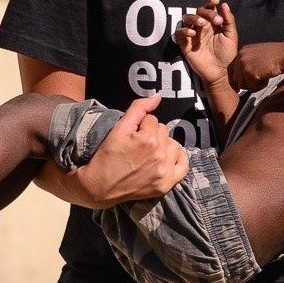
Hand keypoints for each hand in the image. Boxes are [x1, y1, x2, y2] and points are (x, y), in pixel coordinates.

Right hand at [64, 94, 187, 206]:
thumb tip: (158, 96)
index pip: (152, 120)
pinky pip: (183, 165)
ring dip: (164, 145)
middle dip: (152, 133)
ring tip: (149, 151)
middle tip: (138, 144)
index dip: (140, 125)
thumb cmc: (107, 155)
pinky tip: (167, 157)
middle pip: (164, 131)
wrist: (100, 186)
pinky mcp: (166, 184)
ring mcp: (164, 172)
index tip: (131, 135)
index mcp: (148, 139)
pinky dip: (178, 158)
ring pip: (173, 144)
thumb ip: (139, 109)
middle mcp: (159, 156)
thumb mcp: (118, 128)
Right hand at [175, 0, 237, 84]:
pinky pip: (179, 33)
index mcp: (212, 24)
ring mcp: (192, 35)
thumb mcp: (231, 36)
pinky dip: (184, 31)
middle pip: (197, 12)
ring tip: (202, 24)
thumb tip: (223, 4)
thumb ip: (229, 20)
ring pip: (186, 19)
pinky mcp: (184, 44)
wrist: (222, 72)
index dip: (210, 3)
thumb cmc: (227, 54)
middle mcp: (201, 27)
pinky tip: (193, 34)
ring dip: (194, 19)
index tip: (215, 1)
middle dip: (206, 13)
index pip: (208, 9)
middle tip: (216, 21)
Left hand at [228, 42, 283, 91]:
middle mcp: (240, 57)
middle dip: (248, 83)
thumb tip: (240, 81)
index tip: (239, 88)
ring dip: (255, 85)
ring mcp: (244, 64)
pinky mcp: (249, 72)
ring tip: (265, 75)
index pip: (231, 70)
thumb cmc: (276, 57)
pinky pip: (252, 87)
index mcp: (242, 52)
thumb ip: (248, 63)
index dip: (236, 81)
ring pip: (243, 86)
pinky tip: (267, 77)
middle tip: (261, 78)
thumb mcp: (258, 56)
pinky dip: (261, 86)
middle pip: (237, 80)